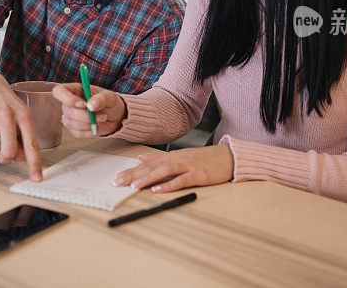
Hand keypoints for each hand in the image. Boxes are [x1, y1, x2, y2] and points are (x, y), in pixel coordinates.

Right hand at [0, 70, 41, 180]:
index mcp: (23, 116)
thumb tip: (19, 158)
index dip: (34, 164)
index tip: (36, 179)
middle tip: (3, 152)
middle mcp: (6, 116)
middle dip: (5, 158)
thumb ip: (22, 138)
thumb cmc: (7, 104)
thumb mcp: (21, 117)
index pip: (31, 145)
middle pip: (9, 153)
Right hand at [51, 83, 125, 137]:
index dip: (66, 98)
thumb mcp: (110, 97)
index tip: (82, 104)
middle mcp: (70, 103)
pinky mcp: (75, 128)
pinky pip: (76, 133)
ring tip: (102, 119)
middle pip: (66, 110)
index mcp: (75, 90)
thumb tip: (90, 106)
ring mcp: (71, 116)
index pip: (59, 91)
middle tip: (101, 116)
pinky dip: (88, 132)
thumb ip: (101, 98)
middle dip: (84, 116)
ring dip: (88, 124)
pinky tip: (97, 127)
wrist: (116, 116)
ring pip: (70, 123)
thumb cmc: (110, 102)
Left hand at [113, 145, 233, 192]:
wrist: (229, 157)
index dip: (132, 170)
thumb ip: (161, 158)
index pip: (147, 163)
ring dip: (148, 178)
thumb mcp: (181, 156)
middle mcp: (177, 159)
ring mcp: (188, 166)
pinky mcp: (198, 174)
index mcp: (172, 156)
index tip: (117, 178)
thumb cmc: (205, 159)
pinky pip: (182, 180)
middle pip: (152, 166)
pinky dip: (169, 185)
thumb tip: (142, 157)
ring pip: (164, 171)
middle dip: (133, 174)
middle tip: (117, 183)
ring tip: (134, 186)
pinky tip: (158, 190)